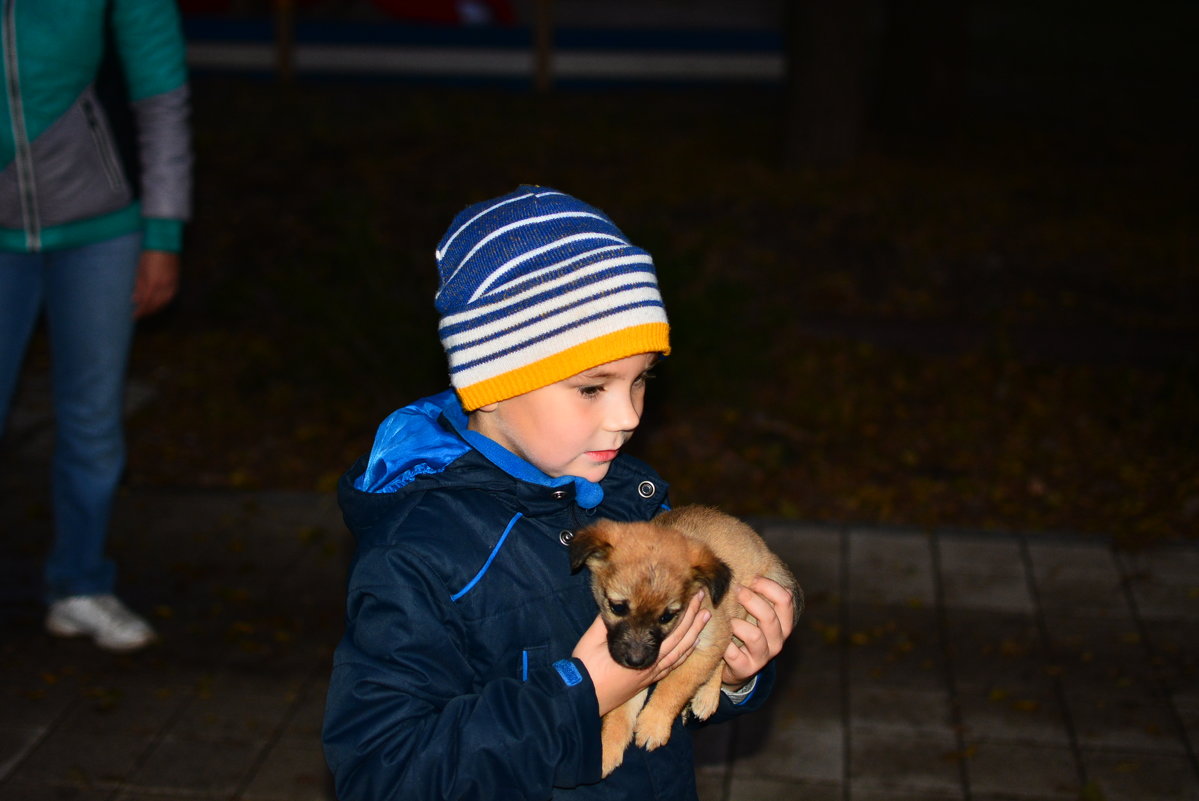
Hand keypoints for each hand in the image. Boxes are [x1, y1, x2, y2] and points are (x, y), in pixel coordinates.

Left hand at [132, 250, 179, 317]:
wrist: (164, 242)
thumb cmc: (149, 254)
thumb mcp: (140, 269)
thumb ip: (138, 285)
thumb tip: (135, 299)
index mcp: (153, 283)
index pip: (146, 302)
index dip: (140, 311)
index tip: (134, 316)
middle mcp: (164, 286)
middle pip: (156, 304)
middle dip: (148, 311)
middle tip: (140, 316)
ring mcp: (172, 283)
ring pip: (165, 301)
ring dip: (156, 308)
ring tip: (149, 311)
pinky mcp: (176, 280)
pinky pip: (171, 295)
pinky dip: (164, 302)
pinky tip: (160, 303)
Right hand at [573, 590, 708, 716]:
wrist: (581, 699)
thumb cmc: (585, 668)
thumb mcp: (592, 639)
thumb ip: (607, 620)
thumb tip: (619, 602)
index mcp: (642, 652)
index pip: (671, 628)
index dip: (685, 611)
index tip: (694, 595)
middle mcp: (652, 665)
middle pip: (681, 639)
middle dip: (694, 618)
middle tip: (704, 600)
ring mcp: (650, 675)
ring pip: (680, 653)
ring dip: (693, 634)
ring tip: (704, 619)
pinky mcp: (646, 682)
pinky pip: (672, 666)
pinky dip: (685, 654)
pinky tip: (690, 647)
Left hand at [721, 577, 795, 687]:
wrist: (739, 667)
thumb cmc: (747, 632)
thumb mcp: (757, 615)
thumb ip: (759, 596)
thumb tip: (750, 567)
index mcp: (783, 625)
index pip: (786, 601)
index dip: (769, 586)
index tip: (753, 578)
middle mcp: (777, 641)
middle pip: (769, 617)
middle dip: (751, 600)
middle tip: (737, 590)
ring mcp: (762, 657)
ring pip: (754, 636)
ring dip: (737, 624)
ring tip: (728, 620)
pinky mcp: (745, 668)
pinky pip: (735, 655)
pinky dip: (726, 645)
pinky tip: (721, 639)